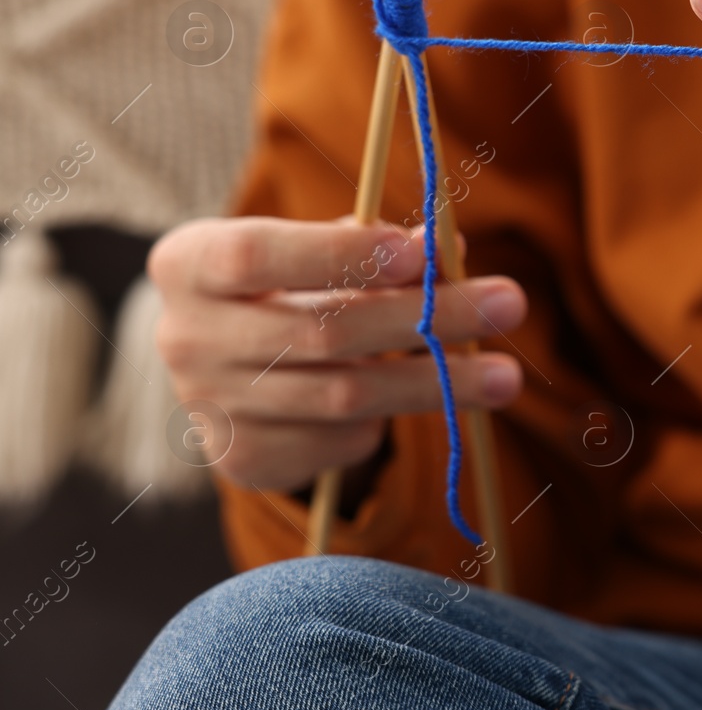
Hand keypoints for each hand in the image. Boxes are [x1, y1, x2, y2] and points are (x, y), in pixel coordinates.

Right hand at [148, 217, 526, 492]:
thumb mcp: (315, 249)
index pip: (258, 256)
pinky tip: (410, 395)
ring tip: (506, 377)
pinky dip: (385, 418)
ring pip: (345, 398)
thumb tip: (448, 252)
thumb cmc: (288, 284)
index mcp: (189, 265)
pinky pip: (340, 440)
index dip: (342, 256)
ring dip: (435, 385)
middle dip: (426, 319)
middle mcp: (184, 339)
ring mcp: (209, 408)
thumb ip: (377, 247)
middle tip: (509, 303)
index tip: (423, 252)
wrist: (229, 366)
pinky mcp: (243, 462)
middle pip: (321, 333)